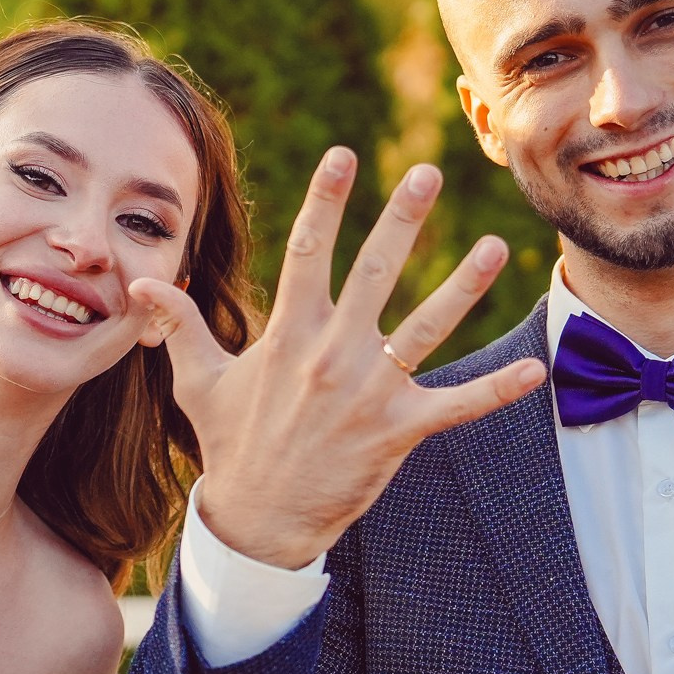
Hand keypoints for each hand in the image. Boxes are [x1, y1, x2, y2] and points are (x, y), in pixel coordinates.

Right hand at [131, 148, 545, 567]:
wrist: (257, 520)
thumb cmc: (230, 444)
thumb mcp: (196, 381)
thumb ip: (177, 325)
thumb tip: (139, 281)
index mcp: (287, 334)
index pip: (306, 250)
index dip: (326, 199)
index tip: (343, 153)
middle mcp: (331, 355)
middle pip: (372, 273)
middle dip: (402, 220)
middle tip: (427, 172)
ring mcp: (368, 392)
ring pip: (425, 329)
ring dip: (463, 286)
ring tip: (496, 247)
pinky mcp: (397, 430)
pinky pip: (456, 406)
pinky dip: (496, 390)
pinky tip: (534, 370)